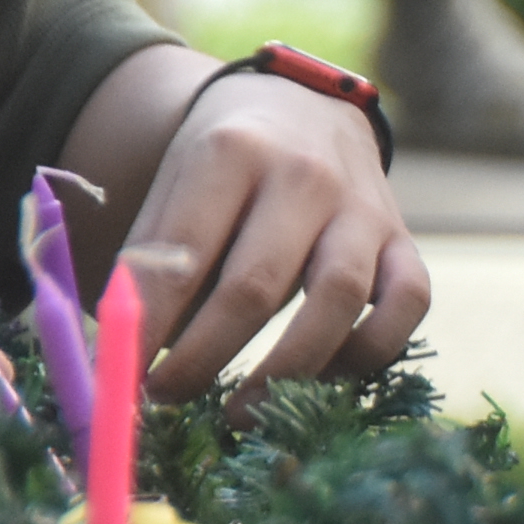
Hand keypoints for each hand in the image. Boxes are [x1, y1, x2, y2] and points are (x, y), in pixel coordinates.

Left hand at [121, 74, 432, 401]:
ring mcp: (363, 207)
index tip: (122, 378)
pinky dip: (370, 352)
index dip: (148, 326)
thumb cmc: (224, 171)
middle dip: (203, 357)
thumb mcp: (174, 188)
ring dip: (285, 371)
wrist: (305, 110)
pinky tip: (324, 378)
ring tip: (238, 413)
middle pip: (255, 285)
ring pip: (338, 298)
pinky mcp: (404, 240)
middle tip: (165, 398)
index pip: (182, 254)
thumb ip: (150, 265)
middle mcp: (304, 174)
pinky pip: (408, 304)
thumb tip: (115, 358)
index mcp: (232, 152)